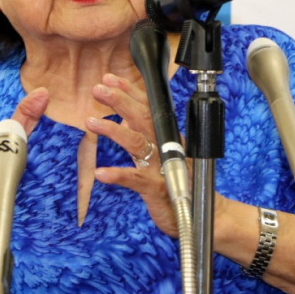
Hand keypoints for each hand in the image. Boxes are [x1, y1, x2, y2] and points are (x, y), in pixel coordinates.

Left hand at [88, 73, 180, 238]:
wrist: (204, 214)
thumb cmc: (181, 183)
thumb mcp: (162, 155)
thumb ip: (144, 136)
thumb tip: (124, 119)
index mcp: (165, 137)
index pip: (147, 107)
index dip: (129, 92)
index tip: (109, 78)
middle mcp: (165, 147)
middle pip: (142, 118)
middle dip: (120, 101)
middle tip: (98, 89)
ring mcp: (162, 167)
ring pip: (137, 142)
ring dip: (113, 130)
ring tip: (91, 122)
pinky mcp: (157, 189)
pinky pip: (135, 179)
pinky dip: (118, 175)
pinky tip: (101, 173)